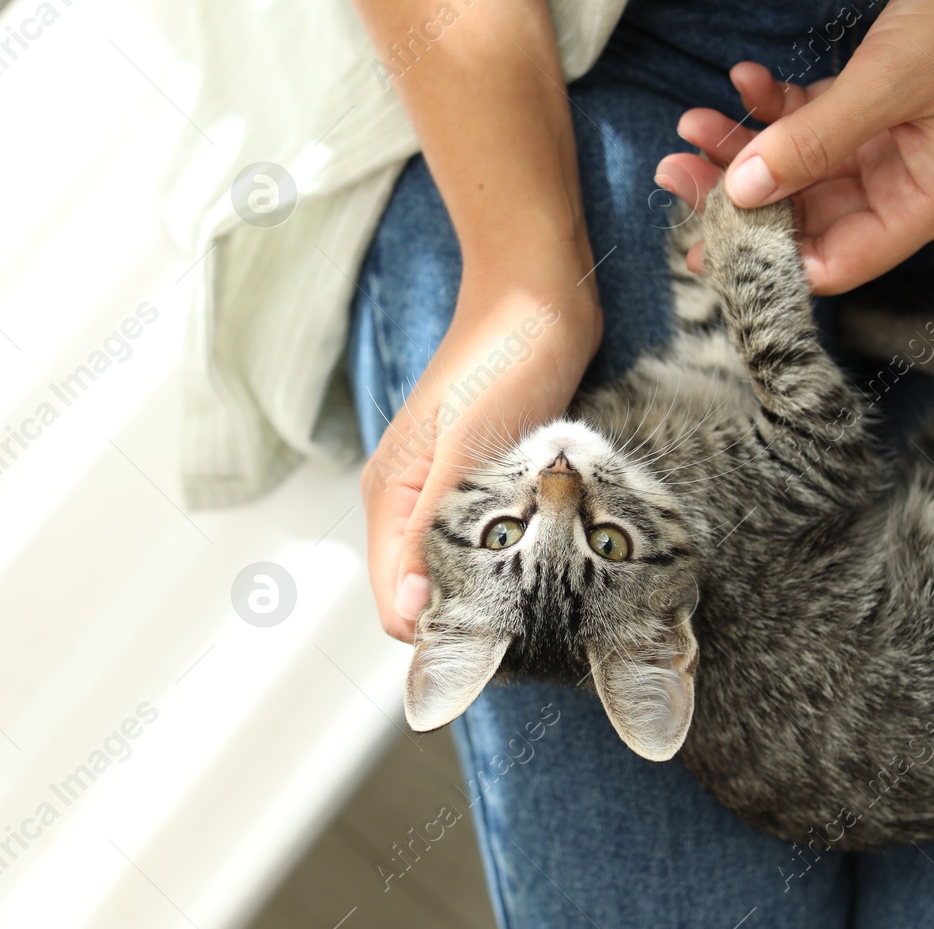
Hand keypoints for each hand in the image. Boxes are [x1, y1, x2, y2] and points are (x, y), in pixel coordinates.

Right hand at [361, 271, 599, 639]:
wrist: (538, 294)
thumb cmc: (505, 359)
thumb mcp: (467, 452)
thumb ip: (432, 532)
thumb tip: (411, 614)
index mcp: (388, 497)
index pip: (397, 606)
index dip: (443, 633)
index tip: (502, 638)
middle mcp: (406, 501)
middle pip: (422, 595)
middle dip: (471, 614)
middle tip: (536, 616)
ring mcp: (440, 490)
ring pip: (455, 570)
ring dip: (492, 585)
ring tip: (545, 585)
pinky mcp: (477, 479)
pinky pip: (482, 539)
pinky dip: (507, 554)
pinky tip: (544, 550)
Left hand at [655, 0, 933, 293]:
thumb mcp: (885, 84)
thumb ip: (810, 144)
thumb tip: (740, 192)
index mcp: (925, 202)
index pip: (834, 262)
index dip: (768, 256)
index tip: (705, 235)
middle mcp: (904, 184)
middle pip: (804, 217)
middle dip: (737, 196)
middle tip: (675, 172)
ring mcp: (886, 144)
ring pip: (796, 167)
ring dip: (743, 146)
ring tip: (692, 124)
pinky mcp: (871, 103)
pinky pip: (807, 122)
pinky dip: (773, 107)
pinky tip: (744, 79)